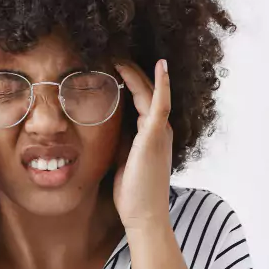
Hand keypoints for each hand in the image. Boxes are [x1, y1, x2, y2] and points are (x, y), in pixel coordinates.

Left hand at [111, 58, 172, 230]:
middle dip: (132, 72)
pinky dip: (161, 85)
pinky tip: (161, 65)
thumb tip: (107, 126)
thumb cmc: (133, 192)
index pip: (141, 100)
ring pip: (150, 94)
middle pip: (146, 92)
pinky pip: (160, 105)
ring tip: (120, 55)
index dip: (129, 81)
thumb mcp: (123, 159)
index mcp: (151, 134)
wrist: (144, 215)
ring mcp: (159, 132)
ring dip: (136, 73)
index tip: (113, 66)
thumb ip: (121, 140)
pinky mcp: (155, 138)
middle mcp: (159, 130)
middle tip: (114, 53)